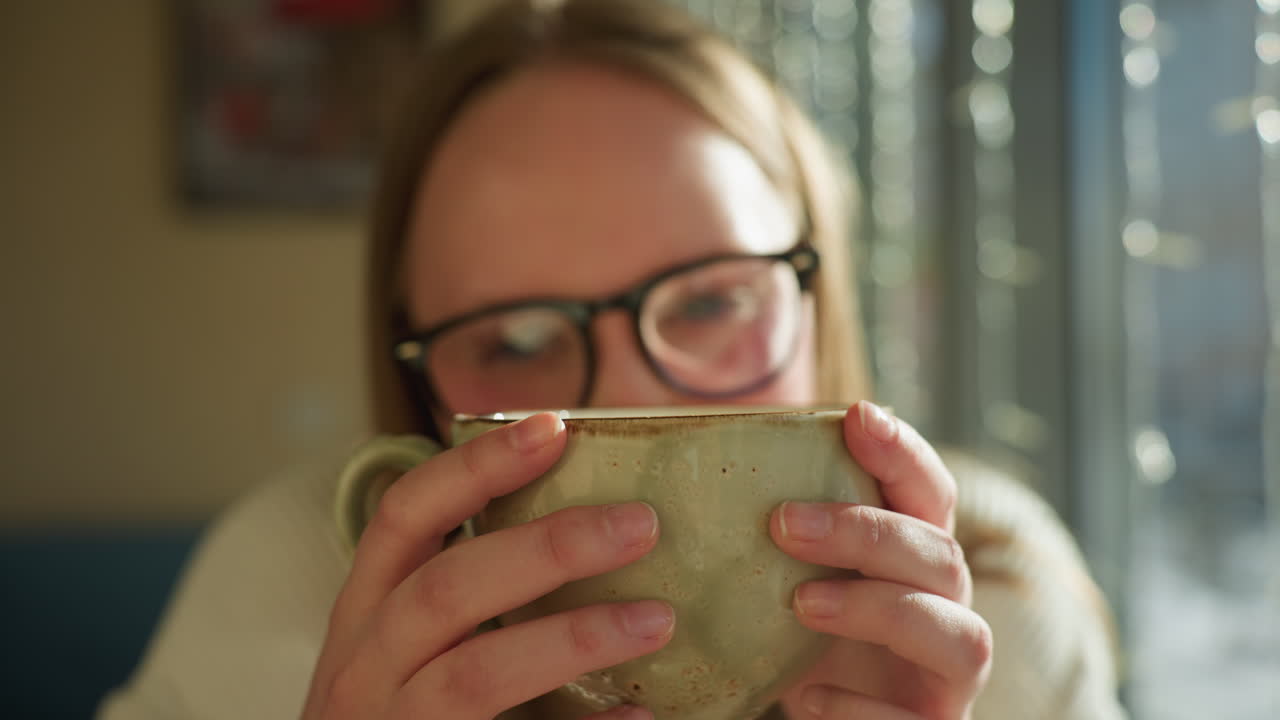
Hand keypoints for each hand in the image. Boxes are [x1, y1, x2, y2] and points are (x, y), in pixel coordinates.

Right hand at [302, 412, 670, 719]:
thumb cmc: (394, 714)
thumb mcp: (402, 645)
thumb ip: (466, 593)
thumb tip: (590, 526)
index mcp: (365, 613)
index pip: (405, 515)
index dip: (474, 465)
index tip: (553, 428)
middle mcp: (365, 667)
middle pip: (448, 589)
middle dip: (548, 548)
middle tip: (640, 524)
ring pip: (474, 675)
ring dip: (571, 638)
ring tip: (656, 619)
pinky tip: (638, 715)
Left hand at [770, 401, 992, 718]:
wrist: (827, 719)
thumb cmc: (803, 640)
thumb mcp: (793, 579)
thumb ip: (776, 529)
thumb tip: (688, 458)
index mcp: (916, 561)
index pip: (931, 494)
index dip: (904, 453)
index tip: (857, 415)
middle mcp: (947, 611)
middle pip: (944, 556)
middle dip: (868, 533)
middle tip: (782, 523)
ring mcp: (948, 679)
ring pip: (959, 636)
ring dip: (878, 610)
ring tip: (801, 605)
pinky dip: (861, 708)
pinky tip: (809, 697)